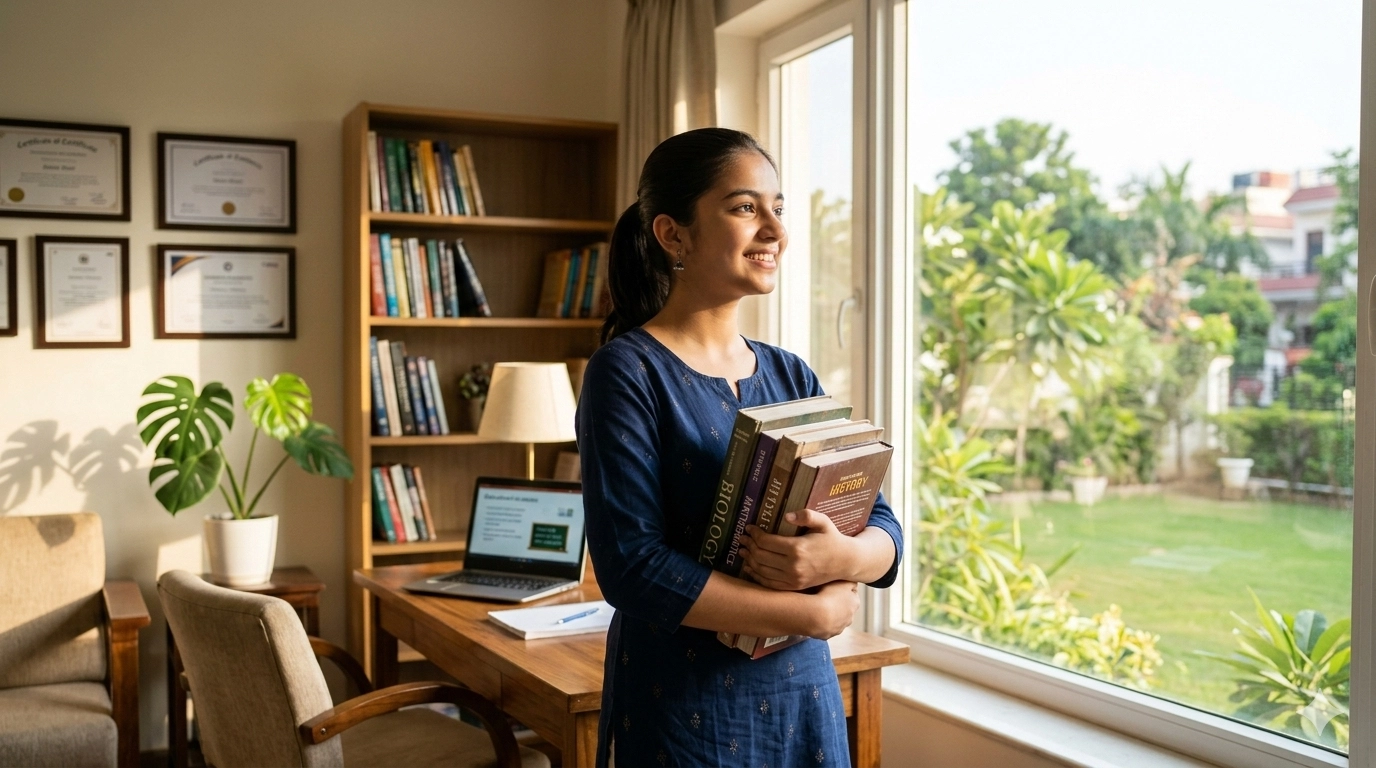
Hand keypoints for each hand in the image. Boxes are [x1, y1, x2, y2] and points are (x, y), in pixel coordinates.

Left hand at [741, 508, 856, 590]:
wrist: (845, 562)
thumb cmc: (832, 539)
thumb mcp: (824, 522)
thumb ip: (807, 515)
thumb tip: (787, 515)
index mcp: (798, 548)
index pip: (766, 541)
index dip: (754, 534)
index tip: (749, 528)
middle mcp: (793, 566)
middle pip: (761, 556)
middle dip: (749, 546)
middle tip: (742, 538)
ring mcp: (793, 579)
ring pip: (762, 570)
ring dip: (749, 560)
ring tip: (742, 551)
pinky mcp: (794, 587)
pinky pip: (769, 583)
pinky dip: (756, 576)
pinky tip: (750, 568)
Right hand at [808, 581, 858, 638]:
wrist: (815, 616)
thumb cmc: (828, 595)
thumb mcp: (841, 581)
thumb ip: (850, 580)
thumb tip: (853, 580)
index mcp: (855, 602)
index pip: (853, 593)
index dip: (843, 588)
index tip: (834, 585)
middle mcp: (850, 617)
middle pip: (845, 608)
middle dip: (837, 603)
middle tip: (824, 596)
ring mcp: (839, 628)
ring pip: (835, 619)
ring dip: (829, 614)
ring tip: (817, 607)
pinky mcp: (828, 635)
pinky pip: (824, 626)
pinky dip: (820, 622)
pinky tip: (813, 616)